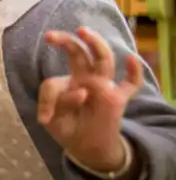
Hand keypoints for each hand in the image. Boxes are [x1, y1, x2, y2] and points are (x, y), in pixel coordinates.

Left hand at [37, 27, 143, 172]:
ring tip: (83, 32)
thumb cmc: (67, 128)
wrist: (86, 148)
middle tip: (51, 36)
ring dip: (95, 44)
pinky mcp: (118, 98)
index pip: (54, 82)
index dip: (47, 99)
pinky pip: (131, 83)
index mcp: (66, 83)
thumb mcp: (52, 120)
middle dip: (66, 42)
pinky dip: (134, 71)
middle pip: (79, 54)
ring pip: (102, 59)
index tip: (44, 119)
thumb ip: (57, 104)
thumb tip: (81, 92)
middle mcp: (85, 79)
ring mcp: (103, 86)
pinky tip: (131, 59)